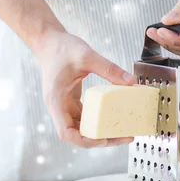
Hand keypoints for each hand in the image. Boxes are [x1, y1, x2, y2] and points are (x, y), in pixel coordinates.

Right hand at [35, 30, 135, 147]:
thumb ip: (109, 68)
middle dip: (99, 139)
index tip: (102, 139)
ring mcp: (64, 105)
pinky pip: (85, 116)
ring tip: (122, 131)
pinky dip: (98, 120)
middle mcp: (59, 107)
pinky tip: (113, 117)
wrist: (49, 40)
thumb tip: (130, 82)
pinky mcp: (71, 100)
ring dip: (100, 132)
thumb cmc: (61, 48)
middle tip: (123, 137)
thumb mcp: (87, 56)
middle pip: (77, 134)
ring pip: (81, 127)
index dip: (84, 140)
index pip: (66, 133)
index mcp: (56, 101)